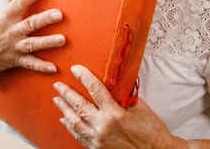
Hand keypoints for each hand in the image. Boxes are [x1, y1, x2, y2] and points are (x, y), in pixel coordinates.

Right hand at [0, 0, 65, 78]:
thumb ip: (14, 10)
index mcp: (5, 18)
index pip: (19, 3)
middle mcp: (10, 32)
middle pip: (29, 24)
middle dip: (44, 19)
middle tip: (59, 14)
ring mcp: (13, 47)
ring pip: (32, 44)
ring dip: (47, 42)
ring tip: (62, 39)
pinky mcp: (15, 60)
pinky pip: (30, 64)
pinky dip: (41, 67)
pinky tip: (53, 68)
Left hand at [53, 65, 186, 148]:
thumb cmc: (152, 131)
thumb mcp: (140, 108)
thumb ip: (125, 96)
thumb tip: (116, 84)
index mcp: (115, 114)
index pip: (95, 90)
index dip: (83, 77)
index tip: (75, 69)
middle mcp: (103, 126)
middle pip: (79, 106)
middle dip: (66, 93)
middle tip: (58, 85)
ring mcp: (98, 140)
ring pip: (75, 122)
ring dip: (64, 109)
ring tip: (57, 100)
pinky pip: (79, 136)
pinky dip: (70, 127)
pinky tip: (65, 120)